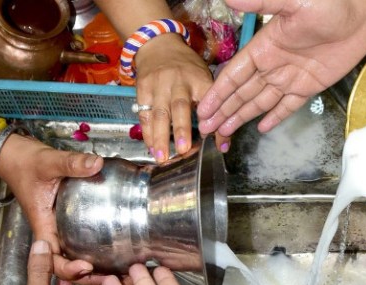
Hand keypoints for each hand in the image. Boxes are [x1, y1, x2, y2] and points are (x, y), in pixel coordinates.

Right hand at [0, 135, 104, 283]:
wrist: (15, 156)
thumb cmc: (24, 162)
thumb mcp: (49, 162)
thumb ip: (72, 164)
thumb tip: (96, 164)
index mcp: (44, 225)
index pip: (52, 260)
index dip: (68, 269)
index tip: (87, 267)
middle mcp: (52, 232)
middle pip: (68, 266)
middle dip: (88, 278)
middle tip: (114, 280)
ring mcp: (60, 229)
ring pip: (76, 257)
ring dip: (95, 269)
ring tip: (120, 274)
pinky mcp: (67, 222)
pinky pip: (81, 243)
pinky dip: (96, 252)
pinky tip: (117, 253)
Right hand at [133, 35, 229, 159]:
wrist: (159, 45)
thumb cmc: (188, 70)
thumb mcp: (206, 81)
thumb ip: (216, 112)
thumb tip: (223, 146)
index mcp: (200, 80)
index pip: (209, 101)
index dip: (211, 120)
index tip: (214, 140)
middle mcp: (179, 81)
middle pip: (180, 106)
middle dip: (182, 128)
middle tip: (183, 150)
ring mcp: (159, 85)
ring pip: (159, 112)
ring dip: (160, 136)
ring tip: (162, 157)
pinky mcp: (143, 88)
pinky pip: (145, 113)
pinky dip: (147, 132)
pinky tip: (150, 147)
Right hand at [197, 0, 365, 135]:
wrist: (361, 15)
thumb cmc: (328, 3)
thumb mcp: (292, 2)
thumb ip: (261, 2)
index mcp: (265, 46)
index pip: (235, 74)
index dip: (218, 92)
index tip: (203, 107)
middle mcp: (274, 64)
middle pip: (243, 92)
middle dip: (223, 110)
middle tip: (205, 128)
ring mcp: (291, 76)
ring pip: (260, 101)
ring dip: (241, 116)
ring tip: (224, 132)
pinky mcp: (310, 85)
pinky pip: (288, 105)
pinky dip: (274, 116)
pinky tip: (261, 127)